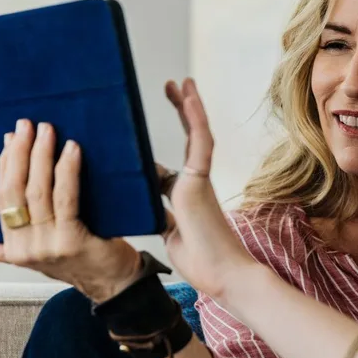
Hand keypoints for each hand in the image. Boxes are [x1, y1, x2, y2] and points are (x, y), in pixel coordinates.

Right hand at [0, 120, 142, 302]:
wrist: (116, 285)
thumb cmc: (84, 263)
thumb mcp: (43, 259)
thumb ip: (13, 251)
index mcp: (14, 247)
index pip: (3, 198)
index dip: (5, 166)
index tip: (10, 139)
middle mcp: (25, 248)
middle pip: (16, 191)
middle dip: (21, 153)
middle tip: (28, 125)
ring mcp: (47, 245)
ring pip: (38, 192)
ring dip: (42, 156)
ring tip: (48, 131)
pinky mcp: (71, 241)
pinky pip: (66, 199)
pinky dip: (67, 171)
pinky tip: (72, 151)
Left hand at [158, 78, 256, 299]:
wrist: (221, 274)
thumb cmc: (199, 260)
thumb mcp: (166, 231)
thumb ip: (155, 213)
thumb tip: (136, 201)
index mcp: (183, 196)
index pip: (170, 162)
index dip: (158, 151)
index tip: (146, 132)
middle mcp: (193, 183)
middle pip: (187, 139)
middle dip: (181, 112)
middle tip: (173, 86)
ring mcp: (199, 179)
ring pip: (197, 135)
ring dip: (190, 107)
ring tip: (181, 82)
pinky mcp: (201, 180)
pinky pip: (200, 143)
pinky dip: (195, 119)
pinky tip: (189, 98)